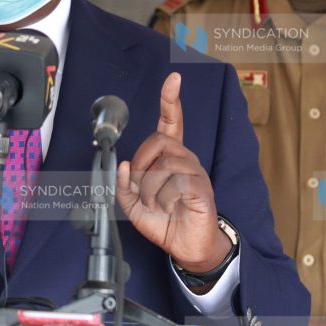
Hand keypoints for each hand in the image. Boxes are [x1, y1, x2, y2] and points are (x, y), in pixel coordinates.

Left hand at [116, 72, 230, 273]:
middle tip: (141, 186)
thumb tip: (124, 165)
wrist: (186, 246)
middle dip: (142, 163)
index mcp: (168, 157)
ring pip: (164, 164)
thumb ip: (123, 185)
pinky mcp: (201, 187)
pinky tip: (169, 207)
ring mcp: (195, 171)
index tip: (174, 78)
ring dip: (151, 188)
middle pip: (159, 140)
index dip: (171, 99)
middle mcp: (184, 158)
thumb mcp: (133, 204)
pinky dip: (164, 198)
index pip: (171, 122)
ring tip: (157, 203)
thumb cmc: (163, 220)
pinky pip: (175, 182)